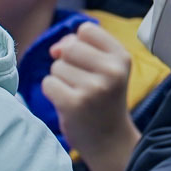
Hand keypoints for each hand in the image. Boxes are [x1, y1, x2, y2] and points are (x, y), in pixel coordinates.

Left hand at [41, 23, 142, 170]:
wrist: (109, 141)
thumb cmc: (103, 100)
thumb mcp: (106, 69)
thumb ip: (81, 47)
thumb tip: (55, 48)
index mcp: (122, 57)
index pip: (87, 29)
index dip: (79, 43)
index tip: (87, 62)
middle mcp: (111, 71)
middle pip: (69, 47)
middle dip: (67, 63)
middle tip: (81, 83)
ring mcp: (93, 88)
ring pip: (56, 67)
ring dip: (60, 80)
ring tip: (77, 95)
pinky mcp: (74, 104)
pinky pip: (48, 84)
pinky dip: (52, 93)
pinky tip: (67, 104)